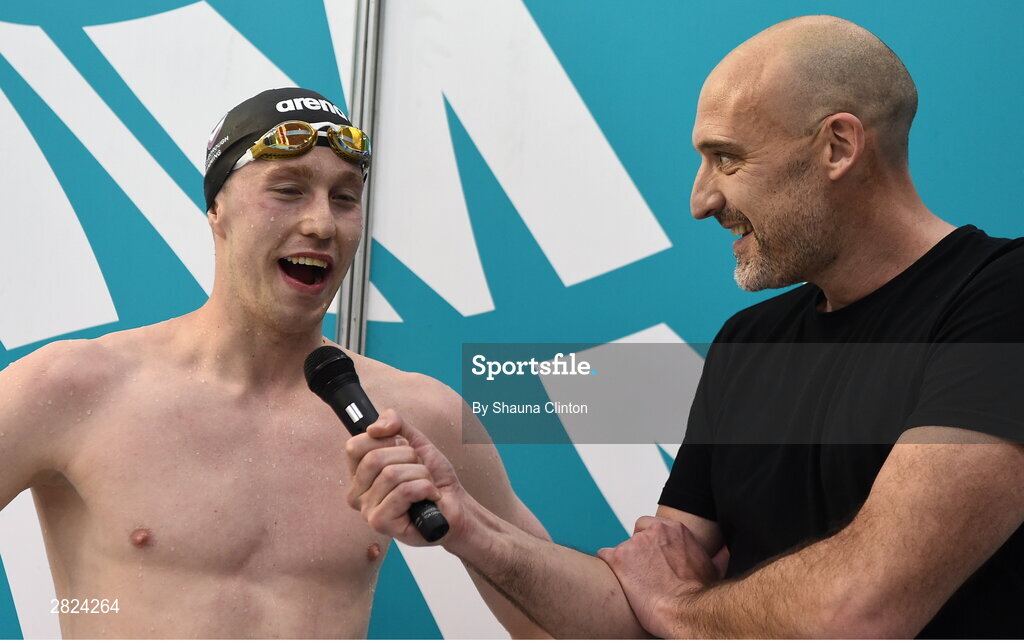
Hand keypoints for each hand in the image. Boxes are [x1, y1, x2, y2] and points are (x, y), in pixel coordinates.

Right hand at [345, 409, 464, 545]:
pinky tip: (430, 497)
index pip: (355, 446)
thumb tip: (374, 427)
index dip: (385, 440)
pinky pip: (404, 491)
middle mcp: (357, 493)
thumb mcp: (414, 441)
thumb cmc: (433, 478)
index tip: (402, 447)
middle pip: (374, 458)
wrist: (455, 504)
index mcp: (359, 474)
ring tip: (426, 485)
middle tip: (419, 469)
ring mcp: (367, 510)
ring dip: (420, 474)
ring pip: (392, 474)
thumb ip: (393, 423)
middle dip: (408, 457)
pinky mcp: (381, 522)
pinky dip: (425, 488)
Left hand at [597, 517, 719, 638]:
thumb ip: (715, 555)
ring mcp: (634, 543)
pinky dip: (609, 568)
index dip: (650, 544)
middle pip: (635, 536)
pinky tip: (620, 582)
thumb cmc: (698, 595)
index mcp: (675, 529)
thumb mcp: (712, 569)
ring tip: (634, 584)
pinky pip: (604, 556)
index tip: (653, 560)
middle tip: (643, 573)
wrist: (684, 612)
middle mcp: (654, 531)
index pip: (650, 525)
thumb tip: (724, 551)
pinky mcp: (618, 557)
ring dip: (625, 564)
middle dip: (637, 553)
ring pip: (621, 549)